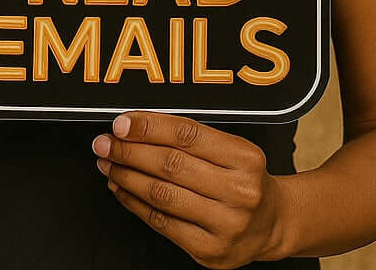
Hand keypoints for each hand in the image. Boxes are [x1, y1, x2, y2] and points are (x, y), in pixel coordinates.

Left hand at [92, 111, 288, 268]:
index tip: (120, 123)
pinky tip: (121, 188)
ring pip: (162, 195)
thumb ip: (187, 135)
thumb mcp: (228, 148)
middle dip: (128, 151)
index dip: (147, 127)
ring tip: (108, 163)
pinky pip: (161, 222)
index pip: (186, 134)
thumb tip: (132, 126)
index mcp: (245, 157)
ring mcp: (227, 225)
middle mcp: (240, 192)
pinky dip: (134, 203)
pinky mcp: (211, 251)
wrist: (271, 223)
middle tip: (104, 143)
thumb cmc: (241, 178)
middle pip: (170, 165)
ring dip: (126, 176)